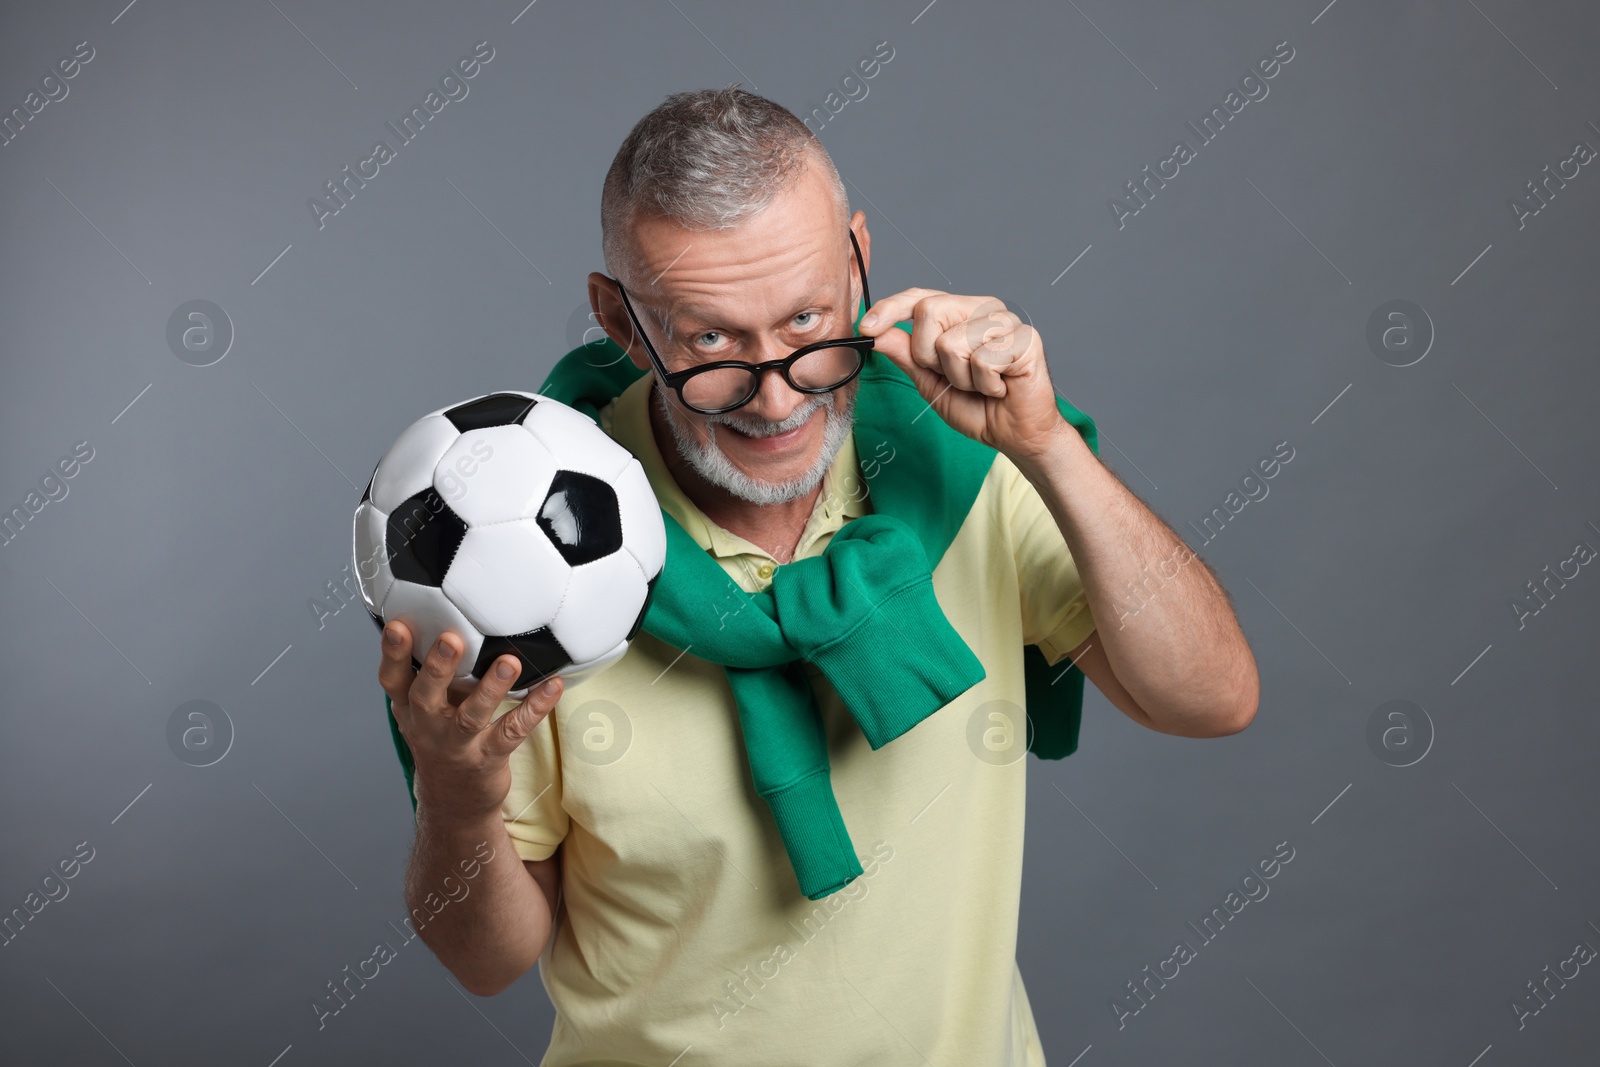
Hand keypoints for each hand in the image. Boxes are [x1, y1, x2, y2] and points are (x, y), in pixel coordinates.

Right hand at [378, 621, 562, 819]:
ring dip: (491, 688)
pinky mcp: (489, 757)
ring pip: (471, 715)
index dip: (392, 654)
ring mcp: (458, 744)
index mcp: (410, 708)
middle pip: (426, 695)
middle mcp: (429, 726)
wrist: (454, 802)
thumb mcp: (425, 709)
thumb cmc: (442, 739)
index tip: (398, 626)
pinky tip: (552, 687)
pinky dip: (535, 708)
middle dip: (438, 667)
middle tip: (450, 639)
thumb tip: (449, 617)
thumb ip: (432, 672)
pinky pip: (513, 731)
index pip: (393, 679)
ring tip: (508, 662)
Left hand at [859, 288, 1066, 462]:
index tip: (866, 328)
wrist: (1015, 435)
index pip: (920, 297)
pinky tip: (1001, 388)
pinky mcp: (1026, 339)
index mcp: (960, 313)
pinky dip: (985, 385)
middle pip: (930, 311)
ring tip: (983, 385)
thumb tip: (877, 332)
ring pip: (952, 341)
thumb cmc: (978, 407)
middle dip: (929, 356)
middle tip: (955, 377)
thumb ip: (907, 356)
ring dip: (961, 378)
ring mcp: (1006, 321)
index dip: (890, 308)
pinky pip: (982, 360)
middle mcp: (983, 309)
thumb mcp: (930, 383)